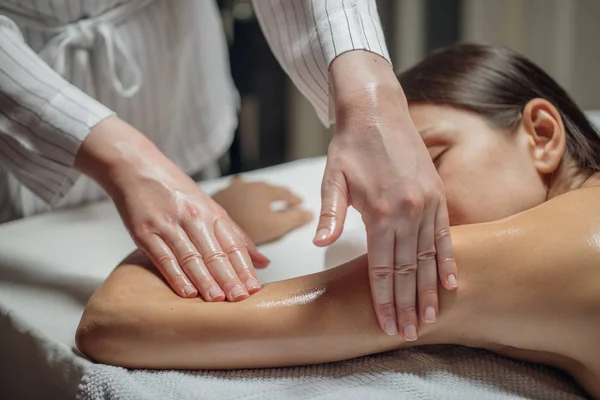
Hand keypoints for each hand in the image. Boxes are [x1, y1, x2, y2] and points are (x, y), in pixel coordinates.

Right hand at [75, 116, 269, 300]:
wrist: (136, 168)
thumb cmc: (175, 191)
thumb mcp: (210, 207)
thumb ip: (236, 236)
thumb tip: (263, 262)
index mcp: (212, 213)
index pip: (233, 245)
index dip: (244, 268)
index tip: (254, 288)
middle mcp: (193, 218)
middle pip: (215, 253)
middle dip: (229, 278)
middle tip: (240, 299)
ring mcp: (168, 225)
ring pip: (191, 257)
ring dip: (205, 281)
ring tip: (217, 300)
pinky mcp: (145, 232)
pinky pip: (163, 257)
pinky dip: (176, 276)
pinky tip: (187, 292)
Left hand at [213, 177, 312, 244]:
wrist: (210, 228)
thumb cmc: (246, 227)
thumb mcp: (276, 226)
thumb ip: (295, 218)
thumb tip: (309, 213)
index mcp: (265, 190)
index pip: (285, 192)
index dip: (294, 199)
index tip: (300, 203)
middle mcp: (248, 185)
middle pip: (266, 189)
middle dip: (276, 196)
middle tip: (284, 202)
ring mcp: (231, 190)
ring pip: (249, 191)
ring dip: (257, 197)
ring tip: (261, 204)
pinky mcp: (217, 198)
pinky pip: (234, 197)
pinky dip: (241, 201)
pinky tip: (238, 207)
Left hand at [315, 51, 457, 339]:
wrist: (377, 111)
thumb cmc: (350, 147)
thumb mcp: (332, 178)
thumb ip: (330, 214)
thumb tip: (321, 243)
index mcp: (381, 213)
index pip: (382, 269)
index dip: (384, 301)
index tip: (388, 326)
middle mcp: (409, 212)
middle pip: (408, 270)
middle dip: (407, 305)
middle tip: (410, 333)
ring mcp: (429, 204)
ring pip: (430, 258)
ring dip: (429, 291)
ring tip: (431, 318)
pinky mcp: (439, 195)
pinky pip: (447, 235)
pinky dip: (449, 261)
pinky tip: (452, 283)